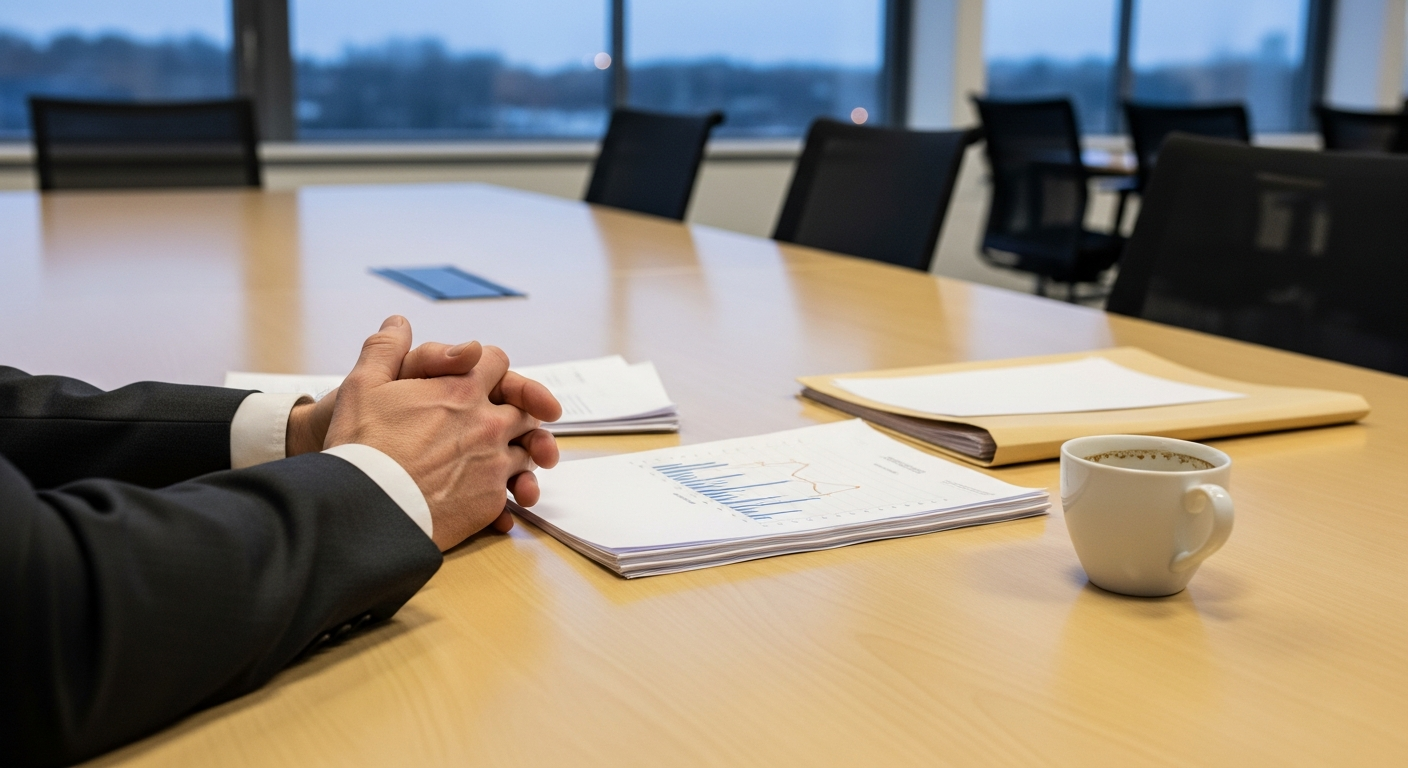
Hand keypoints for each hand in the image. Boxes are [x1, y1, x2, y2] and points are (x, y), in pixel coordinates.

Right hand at [322, 316, 561, 550]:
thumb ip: (385, 349)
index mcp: (462, 390)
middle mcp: (488, 425)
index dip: (490, 368)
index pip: (498, 363)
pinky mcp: (491, 502)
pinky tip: (488, 494)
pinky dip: (507, 490)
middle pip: (524, 408)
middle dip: (516, 410)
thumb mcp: (362, 386)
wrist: (364, 509)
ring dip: (516, 452)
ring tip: (495, 460)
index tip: (484, 379)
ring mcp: (494, 465)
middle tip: (501, 421)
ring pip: (526, 452)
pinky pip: (513, 490)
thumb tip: (398, 322)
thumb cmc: (361, 446)